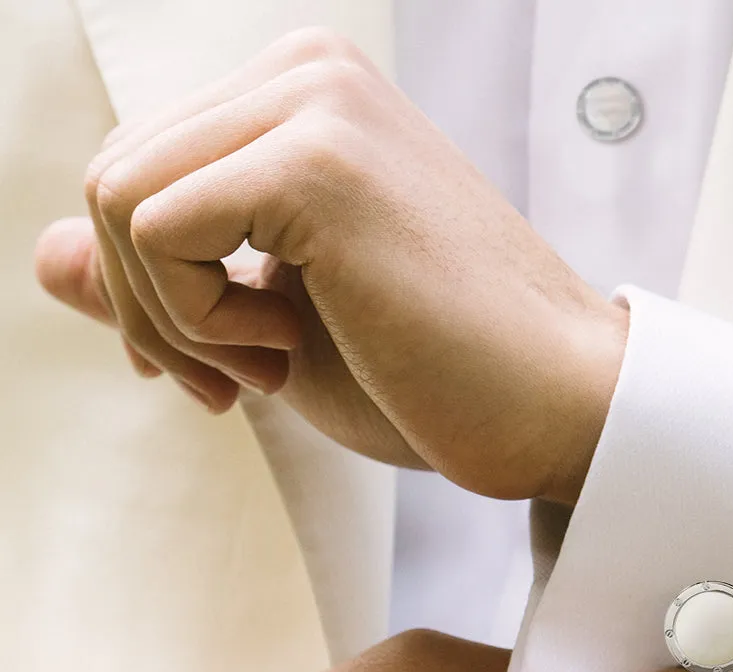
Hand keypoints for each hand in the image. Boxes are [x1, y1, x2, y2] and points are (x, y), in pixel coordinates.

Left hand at [35, 28, 627, 503]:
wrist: (555, 409)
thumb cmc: (439, 378)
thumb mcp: (274, 329)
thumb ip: (160, 279)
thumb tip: (45, 254)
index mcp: (308, 100)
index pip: (143, 171)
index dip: (149, 288)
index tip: (215, 368)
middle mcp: (309, 73)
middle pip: (111, 176)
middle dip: (148, 309)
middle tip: (237, 383)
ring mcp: (316, 105)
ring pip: (117, 199)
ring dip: (173, 319)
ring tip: (275, 366)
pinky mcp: (318, 162)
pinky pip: (158, 231)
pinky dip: (196, 319)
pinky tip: (286, 349)